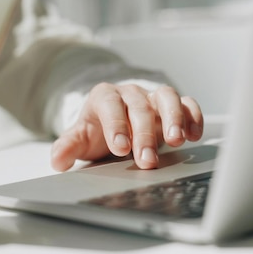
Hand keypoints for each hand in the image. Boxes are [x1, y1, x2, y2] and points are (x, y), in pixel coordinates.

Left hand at [51, 83, 202, 170]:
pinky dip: (193, 116)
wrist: (114, 125)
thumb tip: (57, 160)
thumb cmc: (97, 131)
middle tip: (147, 160)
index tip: (120, 148)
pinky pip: (186, 103)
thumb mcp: (80, 139)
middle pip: (139, 107)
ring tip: (177, 141)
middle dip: (144, 134)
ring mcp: (153, 97)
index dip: (116, 125)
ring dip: (174, 118)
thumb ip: (68, 147)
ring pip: (167, 97)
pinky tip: (195, 135)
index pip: (111, 105)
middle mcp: (130, 93)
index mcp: (105, 97)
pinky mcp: (172, 105)